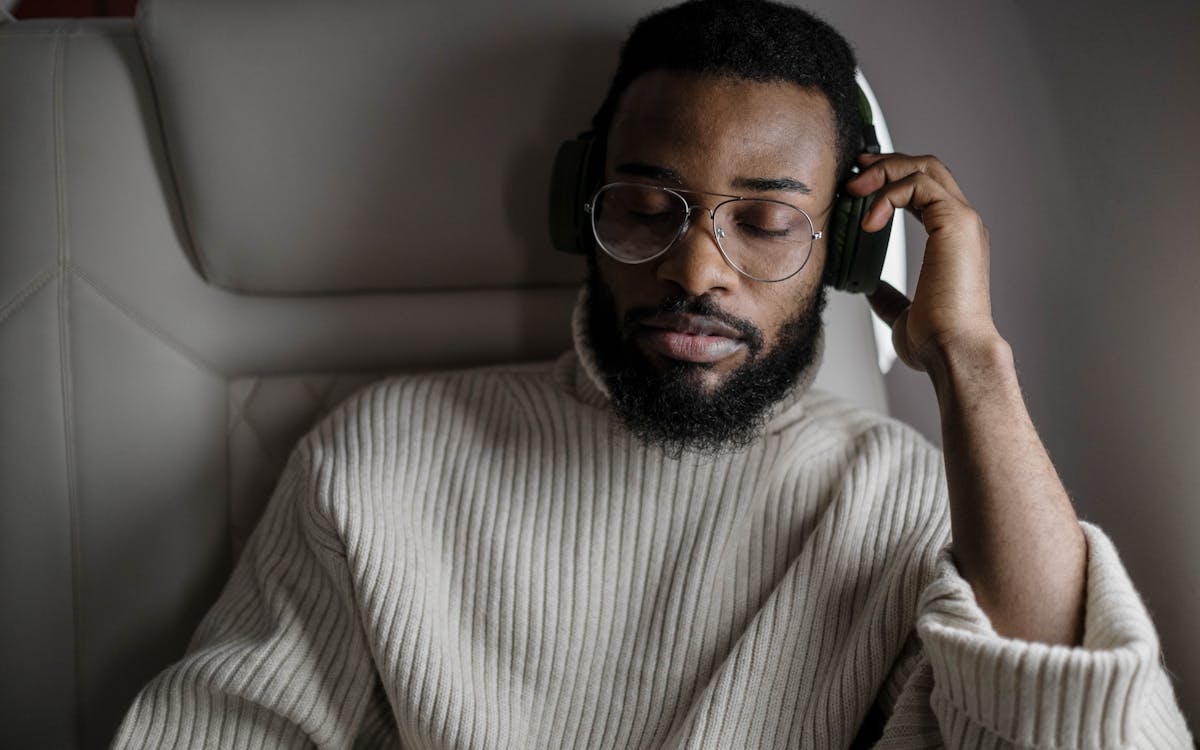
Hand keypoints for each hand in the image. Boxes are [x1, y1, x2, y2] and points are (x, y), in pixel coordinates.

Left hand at [846, 153, 1002, 374]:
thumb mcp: (901, 312)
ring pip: (925, 167)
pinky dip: (888, 194)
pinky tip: (869, 222)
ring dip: (883, 172)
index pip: (924, 190)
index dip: (890, 179)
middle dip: (886, 163)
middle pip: (927, 167)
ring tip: (854, 191)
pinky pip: (918, 185)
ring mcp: (962, 220)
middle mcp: (961, 224)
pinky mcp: (956, 222)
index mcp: (952, 239)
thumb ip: (887, 295)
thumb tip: (868, 289)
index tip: (857, 186)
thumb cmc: (934, 340)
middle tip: (853, 175)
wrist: (952, 351)